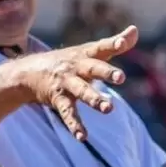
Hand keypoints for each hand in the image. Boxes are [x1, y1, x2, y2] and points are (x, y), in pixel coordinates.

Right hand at [14, 26, 138, 140]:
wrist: (30, 71)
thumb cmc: (69, 61)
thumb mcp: (90, 50)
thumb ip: (114, 43)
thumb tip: (135, 30)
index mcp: (85, 54)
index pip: (101, 47)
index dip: (113, 44)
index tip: (124, 42)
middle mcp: (76, 67)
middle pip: (92, 68)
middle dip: (106, 72)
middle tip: (121, 77)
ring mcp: (66, 83)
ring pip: (81, 91)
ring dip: (94, 99)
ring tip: (108, 109)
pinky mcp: (58, 99)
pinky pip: (67, 113)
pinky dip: (74, 125)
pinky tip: (82, 137)